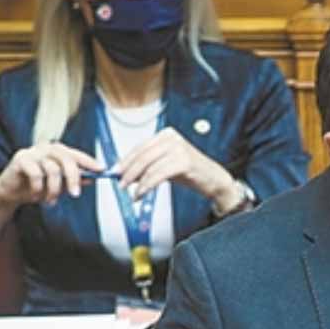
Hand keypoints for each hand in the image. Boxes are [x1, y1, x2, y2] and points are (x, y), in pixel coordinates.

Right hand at [0, 143, 101, 206]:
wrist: (10, 193)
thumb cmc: (35, 187)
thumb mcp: (59, 185)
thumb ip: (74, 180)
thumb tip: (92, 179)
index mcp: (57, 151)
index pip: (77, 154)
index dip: (90, 162)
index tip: (101, 170)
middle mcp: (46, 148)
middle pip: (66, 158)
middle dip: (74, 178)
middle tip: (75, 194)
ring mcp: (33, 152)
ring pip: (52, 169)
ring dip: (54, 189)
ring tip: (51, 201)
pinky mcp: (20, 159)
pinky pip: (36, 174)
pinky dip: (39, 188)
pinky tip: (37, 196)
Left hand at [113, 127, 242, 208]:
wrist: (214, 179)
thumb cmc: (191, 172)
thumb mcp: (165, 166)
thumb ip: (147, 166)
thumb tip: (124, 173)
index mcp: (166, 135)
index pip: (140, 148)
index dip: (125, 161)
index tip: (115, 172)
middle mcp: (171, 138)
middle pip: (142, 156)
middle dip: (128, 172)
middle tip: (121, 184)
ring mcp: (178, 148)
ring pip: (149, 166)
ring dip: (138, 182)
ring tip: (133, 193)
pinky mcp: (184, 162)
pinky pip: (158, 175)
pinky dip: (147, 186)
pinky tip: (142, 193)